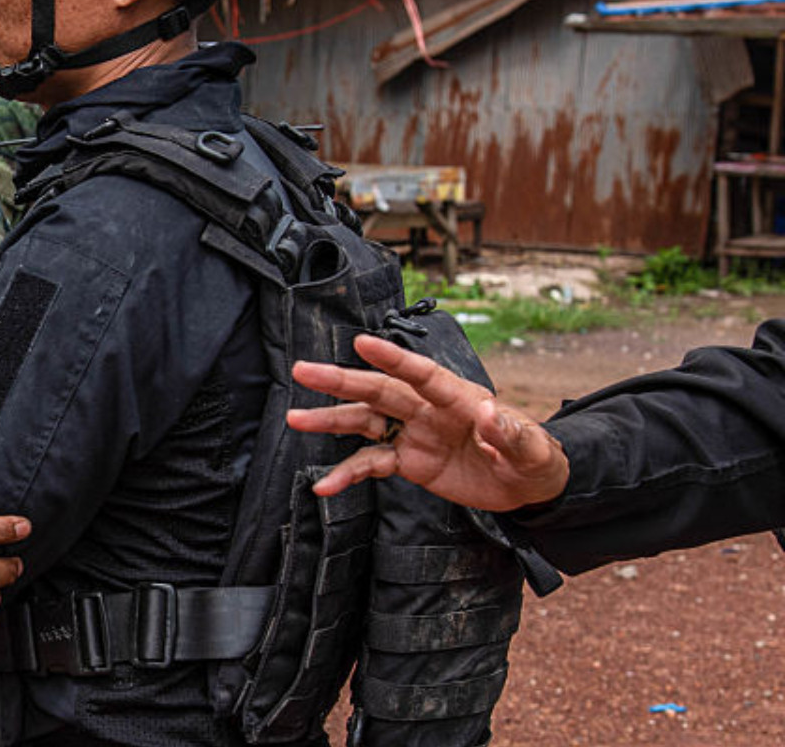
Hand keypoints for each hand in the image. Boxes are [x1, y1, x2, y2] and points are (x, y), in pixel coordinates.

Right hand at [286, 333, 569, 511]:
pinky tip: (324, 486)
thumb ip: (513, 434)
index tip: (363, 344)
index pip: (423, 374)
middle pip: (380, 390)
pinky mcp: (408, 460)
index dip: (394, 358)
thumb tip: (491, 414)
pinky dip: (347, 474)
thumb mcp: (535, 452)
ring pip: (365, 420)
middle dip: (342, 381)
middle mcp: (429, 410)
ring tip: (296, 419)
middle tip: (304, 371)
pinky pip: (371, 463)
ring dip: (330, 419)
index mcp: (460, 398)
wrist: (527, 485)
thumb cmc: (535, 460)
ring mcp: (414, 433)